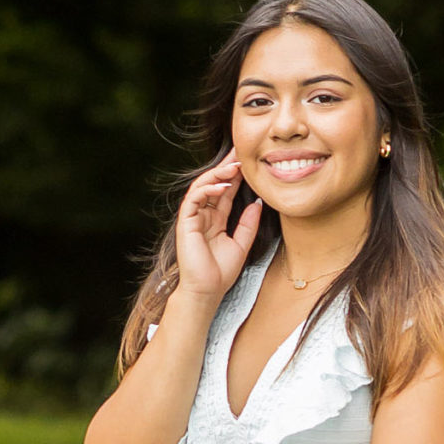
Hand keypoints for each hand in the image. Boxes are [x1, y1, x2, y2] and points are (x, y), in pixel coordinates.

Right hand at [174, 156, 262, 305]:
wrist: (207, 291)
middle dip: (225, 167)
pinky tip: (222, 186)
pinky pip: (194, 199)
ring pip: (202, 187)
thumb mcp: (242, 244)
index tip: (249, 161)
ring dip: (217, 175)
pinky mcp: (185, 222)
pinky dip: (207, 190)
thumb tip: (258, 203)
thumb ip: (249, 224)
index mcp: (215, 219)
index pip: (225, 191)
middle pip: (213, 184)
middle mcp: (203, 215)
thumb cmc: (221, 272)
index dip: (236, 176)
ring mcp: (193, 218)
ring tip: (233, 166)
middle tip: (239, 152)